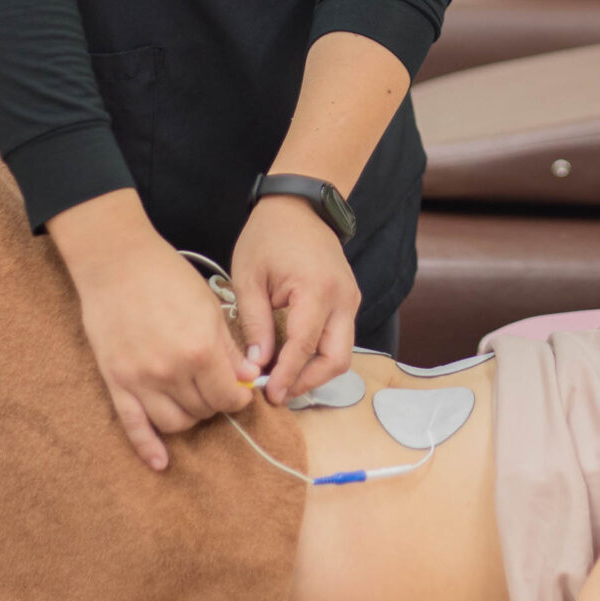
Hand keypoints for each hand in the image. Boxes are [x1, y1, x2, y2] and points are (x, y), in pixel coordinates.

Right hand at [49, 192, 256, 471]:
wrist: (116, 262)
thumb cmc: (166, 276)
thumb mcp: (209, 306)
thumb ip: (229, 348)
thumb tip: (248, 378)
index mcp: (200, 349)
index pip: (229, 396)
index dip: (239, 397)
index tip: (239, 390)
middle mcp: (171, 371)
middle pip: (203, 411)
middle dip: (215, 403)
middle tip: (215, 389)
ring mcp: (141, 380)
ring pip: (174, 424)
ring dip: (189, 419)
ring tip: (192, 401)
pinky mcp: (116, 383)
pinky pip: (133, 427)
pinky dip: (148, 448)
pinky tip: (160, 462)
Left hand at [231, 195, 362, 404]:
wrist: (299, 205)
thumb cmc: (269, 236)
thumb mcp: (249, 277)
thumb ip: (254, 323)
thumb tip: (256, 364)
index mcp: (316, 289)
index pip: (305, 345)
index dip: (288, 375)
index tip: (269, 394)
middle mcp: (343, 298)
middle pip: (337, 359)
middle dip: (308, 382)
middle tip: (278, 392)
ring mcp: (350, 299)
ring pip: (343, 353)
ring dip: (315, 372)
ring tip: (283, 379)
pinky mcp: (349, 300)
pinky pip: (341, 338)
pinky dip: (320, 355)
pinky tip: (294, 359)